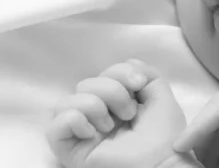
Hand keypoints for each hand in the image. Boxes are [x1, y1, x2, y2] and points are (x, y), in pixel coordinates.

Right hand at [46, 59, 188, 167]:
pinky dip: (74, 120)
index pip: (104, 74)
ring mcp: (81, 133)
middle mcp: (96, 116)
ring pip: (66, 101)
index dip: (120, 71)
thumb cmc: (164, 137)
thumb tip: (129, 62)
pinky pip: (54, 125)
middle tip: (129, 113)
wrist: (161, 165)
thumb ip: (147, 74)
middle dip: (111, 90)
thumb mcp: (160, 97)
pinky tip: (92, 133)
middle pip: (85, 83)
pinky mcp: (69, 150)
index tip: (138, 84)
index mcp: (116, 104)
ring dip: (93, 105)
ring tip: (111, 125)